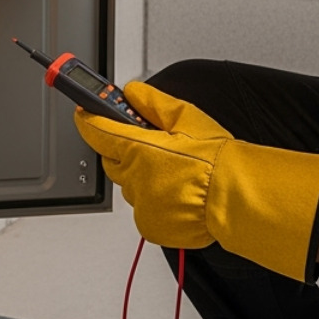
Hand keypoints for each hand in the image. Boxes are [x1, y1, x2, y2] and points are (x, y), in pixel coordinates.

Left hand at [74, 81, 318, 280]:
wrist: (234, 199)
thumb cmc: (215, 161)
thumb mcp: (187, 118)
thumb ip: (154, 104)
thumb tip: (133, 93)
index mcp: (138, 149)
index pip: (98, 131)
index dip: (89, 119)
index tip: (84, 112)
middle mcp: (134, 178)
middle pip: (113, 160)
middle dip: (124, 150)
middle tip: (150, 144)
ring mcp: (140, 205)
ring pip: (131, 186)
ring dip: (142, 177)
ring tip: (174, 172)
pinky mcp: (149, 226)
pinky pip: (143, 209)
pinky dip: (154, 201)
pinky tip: (176, 193)